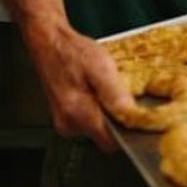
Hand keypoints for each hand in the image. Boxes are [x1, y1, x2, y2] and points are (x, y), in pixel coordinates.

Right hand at [22, 17, 133, 152]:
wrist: (49, 43)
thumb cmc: (73, 52)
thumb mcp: (101, 67)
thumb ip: (115, 94)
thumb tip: (131, 116)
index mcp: (78, 114)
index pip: (110, 143)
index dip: (127, 132)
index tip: (136, 119)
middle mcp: (69, 124)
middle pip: (104, 136)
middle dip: (116, 120)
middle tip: (119, 95)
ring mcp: (64, 123)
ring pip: (96, 128)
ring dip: (105, 113)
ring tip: (104, 89)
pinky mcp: (63, 118)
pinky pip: (87, 121)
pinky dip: (95, 109)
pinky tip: (94, 91)